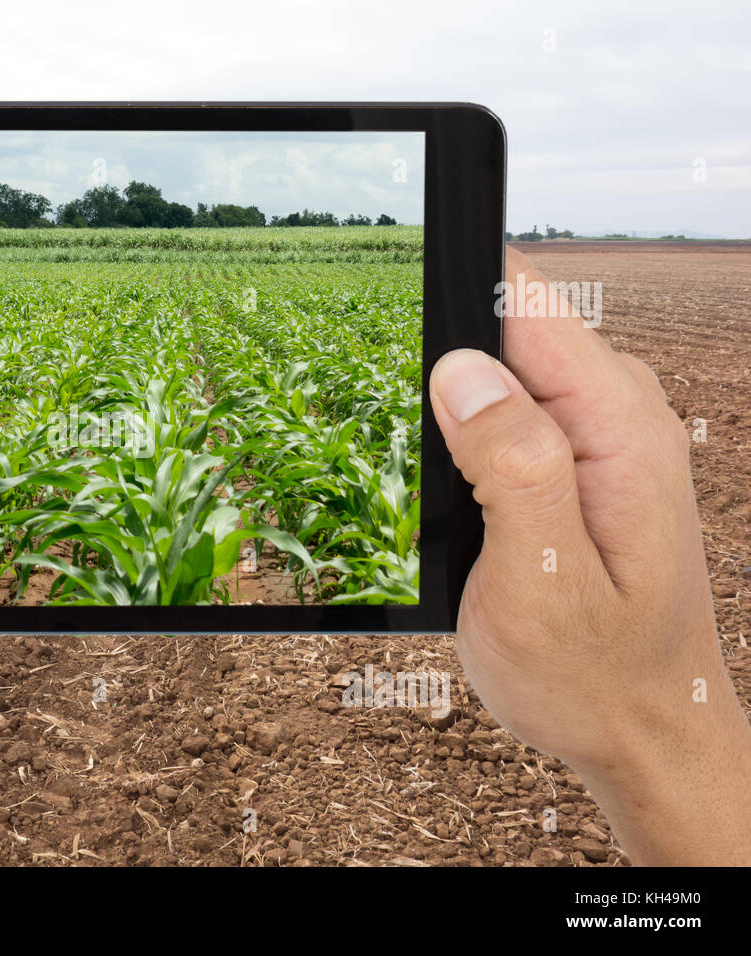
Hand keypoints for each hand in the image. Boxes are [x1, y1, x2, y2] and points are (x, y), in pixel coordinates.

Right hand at [429, 247, 750, 863]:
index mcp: (617, 430)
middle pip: (510, 332)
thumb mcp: (539, 581)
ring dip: (453, 409)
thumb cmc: (592, 677)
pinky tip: (460, 494)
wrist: (647, 735)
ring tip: (441, 492)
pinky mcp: (582, 464)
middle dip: (442, 364)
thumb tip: (462, 368)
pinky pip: (516, 414)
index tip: (391, 315)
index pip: (529, 306)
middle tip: (413, 454)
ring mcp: (604, 438)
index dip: (454, 296)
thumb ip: (512, 465)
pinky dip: (471, 439)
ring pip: (505, 374)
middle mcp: (620, 416)